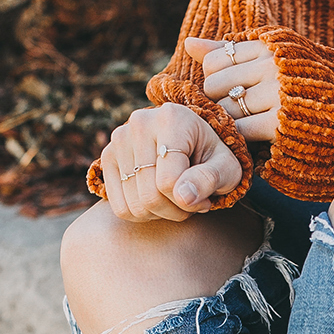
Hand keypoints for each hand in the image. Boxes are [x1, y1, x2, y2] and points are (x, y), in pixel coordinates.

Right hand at [100, 103, 243, 221]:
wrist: (193, 143)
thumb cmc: (214, 159)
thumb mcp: (227, 169)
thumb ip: (209, 180)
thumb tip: (183, 197)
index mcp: (172, 119)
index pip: (168, 182)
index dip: (190, 203)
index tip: (205, 199)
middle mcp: (139, 123)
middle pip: (149, 196)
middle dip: (175, 211)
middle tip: (191, 202)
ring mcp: (118, 140)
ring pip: (134, 206)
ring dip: (160, 214)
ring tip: (176, 198)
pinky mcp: (107, 158)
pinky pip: (120, 208)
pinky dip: (141, 214)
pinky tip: (158, 199)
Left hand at [186, 36, 280, 142]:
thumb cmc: (303, 91)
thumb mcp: (270, 62)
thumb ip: (229, 53)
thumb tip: (188, 44)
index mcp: (268, 47)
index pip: (213, 62)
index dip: (215, 82)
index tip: (233, 95)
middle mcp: (271, 65)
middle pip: (214, 85)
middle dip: (219, 104)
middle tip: (235, 116)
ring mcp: (276, 93)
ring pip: (226, 109)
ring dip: (230, 124)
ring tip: (244, 128)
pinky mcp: (279, 122)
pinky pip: (241, 130)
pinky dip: (241, 138)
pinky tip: (252, 140)